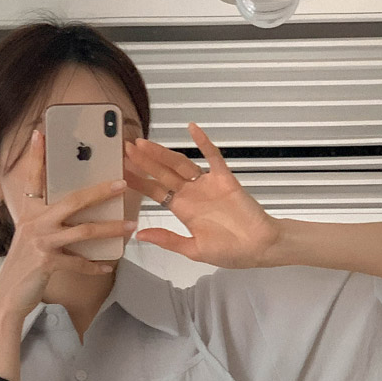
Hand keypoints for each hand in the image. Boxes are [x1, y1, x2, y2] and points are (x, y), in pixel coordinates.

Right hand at [0, 127, 136, 315]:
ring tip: (130, 225)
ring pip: (83, 231)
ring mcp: (41, 242)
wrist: (7, 295)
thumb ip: (47, 221)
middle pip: (72, 201)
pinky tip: (108, 265)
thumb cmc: (23, 265)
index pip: (34, 178)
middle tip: (122, 184)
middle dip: (100, 191)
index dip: (36, 156)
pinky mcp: (47, 263)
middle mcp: (35, 223)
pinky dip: (96, 264)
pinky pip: (79, 261)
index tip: (41, 134)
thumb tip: (74, 211)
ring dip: (110, 229)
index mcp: (30, 212)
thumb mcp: (31, 236)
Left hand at [124, 123, 275, 268]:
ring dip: (163, 153)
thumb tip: (141, 235)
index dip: (139, 180)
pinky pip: (213, 157)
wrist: (260, 247)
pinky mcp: (225, 179)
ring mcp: (208, 184)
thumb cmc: (231, 251)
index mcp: (183, 209)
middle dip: (144, 161)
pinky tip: (192, 129)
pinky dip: (203, 142)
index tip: (121, 171)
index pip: (155, 191)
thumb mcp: (194, 250)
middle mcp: (192, 193)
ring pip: (181, 163)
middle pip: (163, 173)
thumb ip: (168, 240)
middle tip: (127, 148)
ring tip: (145, 143)